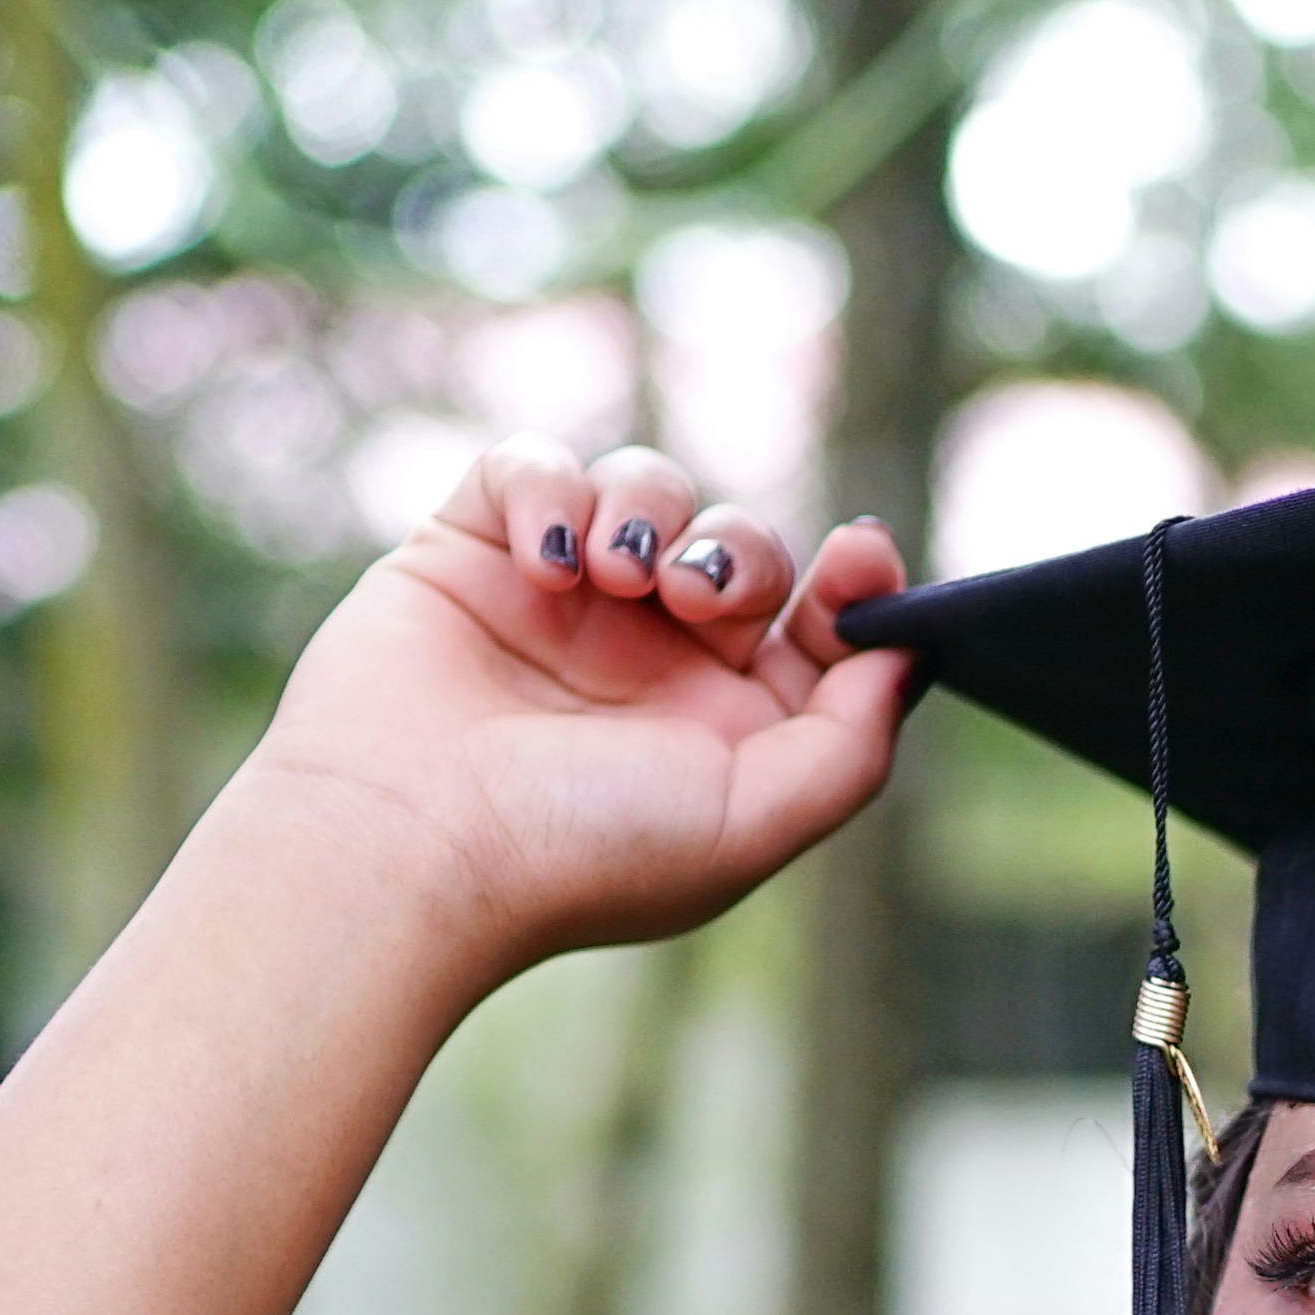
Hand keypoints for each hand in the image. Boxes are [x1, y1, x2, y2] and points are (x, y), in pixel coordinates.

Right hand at [214, 439, 917, 990]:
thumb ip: (853, 742)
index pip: (815, 627)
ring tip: (609, 579)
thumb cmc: (580, 850)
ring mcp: (557, 601)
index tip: (862, 554)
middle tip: (688, 594)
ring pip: (644, 487)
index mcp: (720, 728)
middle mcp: (643, 662)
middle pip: (739, 544)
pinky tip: (543, 559)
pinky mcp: (467, 551)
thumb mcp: (756, 820)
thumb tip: (907, 651)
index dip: (853, 583)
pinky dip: (547, 488)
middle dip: (735, 550)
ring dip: (644, 509)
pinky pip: (529, 464)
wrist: (408, 847)